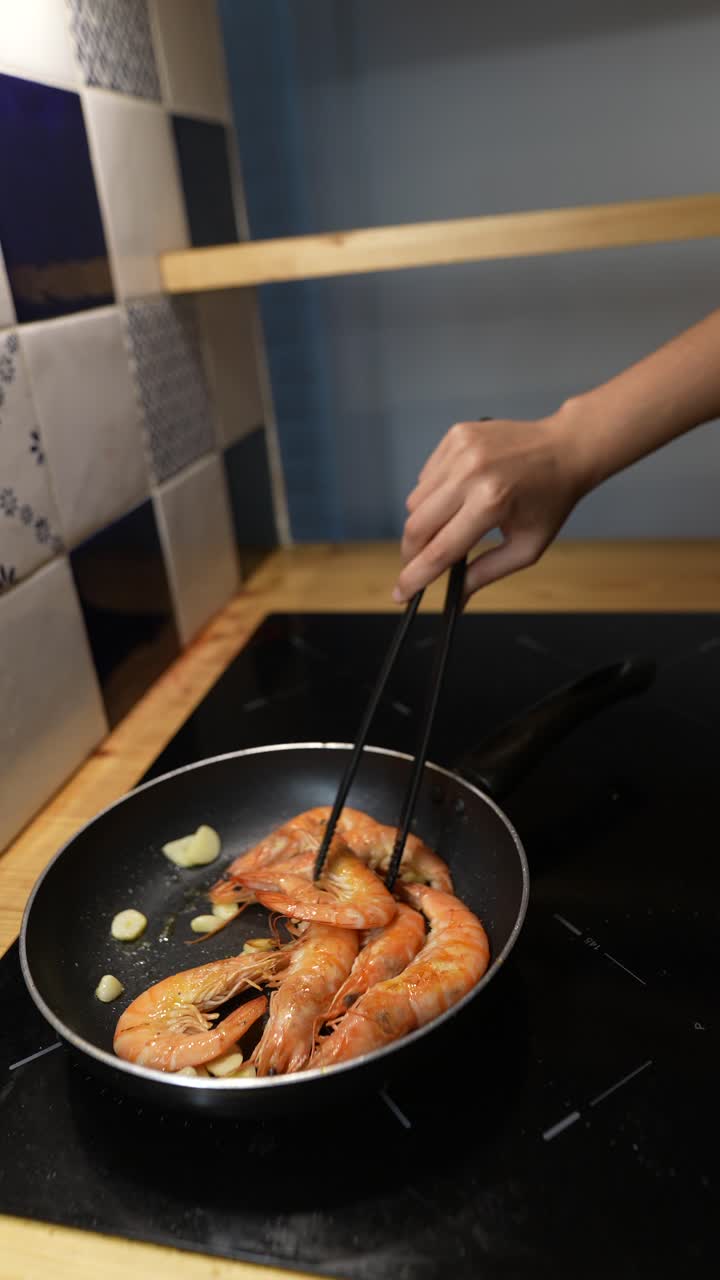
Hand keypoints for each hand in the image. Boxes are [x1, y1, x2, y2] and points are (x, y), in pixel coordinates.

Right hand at [393, 412, 586, 601]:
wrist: (566, 449)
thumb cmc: (551, 499)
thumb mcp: (526, 548)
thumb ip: (486, 574)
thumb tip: (457, 600)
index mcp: (492, 503)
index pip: (440, 550)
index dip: (416, 577)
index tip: (401, 594)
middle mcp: (472, 472)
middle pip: (417, 526)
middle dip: (412, 554)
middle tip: (419, 567)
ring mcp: (461, 449)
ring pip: (415, 502)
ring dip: (423, 523)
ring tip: (451, 525)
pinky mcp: (456, 435)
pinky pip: (426, 477)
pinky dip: (433, 494)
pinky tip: (458, 496)